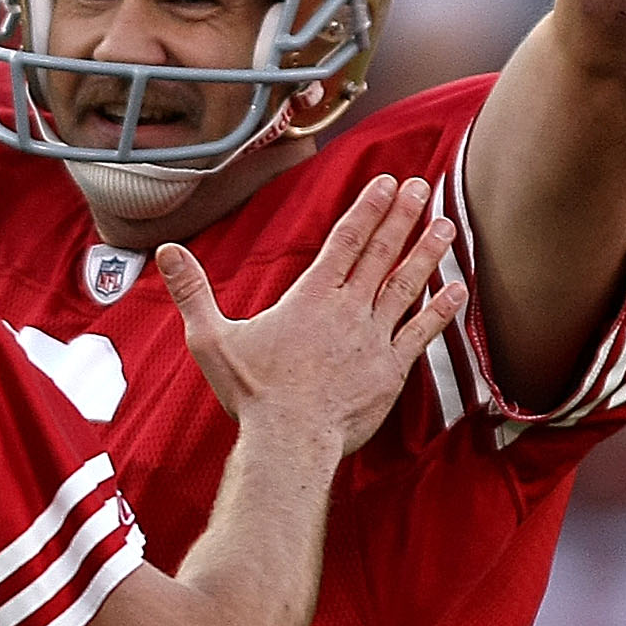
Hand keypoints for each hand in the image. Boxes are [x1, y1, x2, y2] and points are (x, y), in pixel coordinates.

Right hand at [161, 175, 464, 457]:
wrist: (290, 442)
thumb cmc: (251, 394)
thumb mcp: (211, 339)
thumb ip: (193, 291)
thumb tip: (166, 251)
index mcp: (311, 297)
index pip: (345, 240)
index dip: (368, 208)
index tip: (387, 183)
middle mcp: (348, 310)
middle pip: (380, 253)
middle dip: (401, 216)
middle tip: (419, 187)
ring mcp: (373, 339)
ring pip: (406, 285)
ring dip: (427, 252)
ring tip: (445, 224)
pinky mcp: (391, 370)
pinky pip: (421, 333)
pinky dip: (440, 309)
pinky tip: (458, 288)